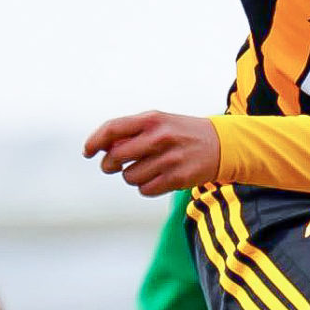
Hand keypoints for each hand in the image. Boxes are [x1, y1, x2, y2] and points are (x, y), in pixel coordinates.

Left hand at [84, 112, 220, 195]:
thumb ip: (132, 132)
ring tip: (145, 169)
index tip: (87, 152)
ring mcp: (169, 159)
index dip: (94, 141)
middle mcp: (160, 138)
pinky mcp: (178, 178)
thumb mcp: (159, 122)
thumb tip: (102, 149)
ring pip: (129, 177)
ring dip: (132, 176)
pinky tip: (157, 178)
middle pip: (116, 157)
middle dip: (109, 164)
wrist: (221, 145)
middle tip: (112, 166)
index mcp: (152, 120)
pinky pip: (145, 190)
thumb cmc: (182, 133)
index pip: (112, 129)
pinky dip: (146, 187)